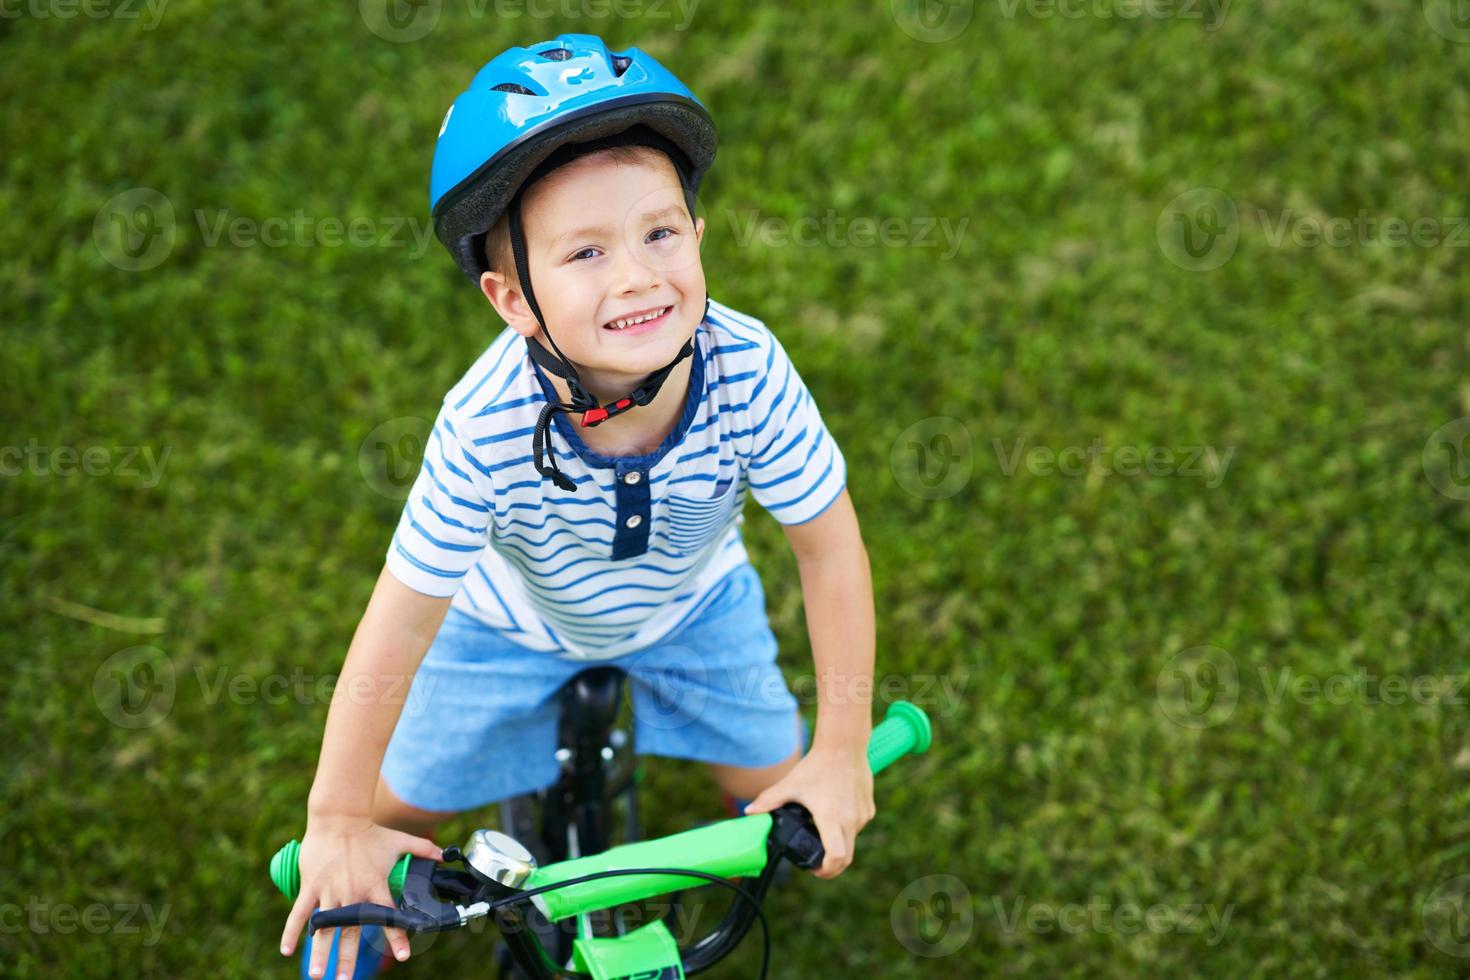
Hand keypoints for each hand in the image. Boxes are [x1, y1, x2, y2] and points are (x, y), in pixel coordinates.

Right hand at [279, 814, 442, 978]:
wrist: (340, 818)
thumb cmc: (370, 832)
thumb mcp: (400, 840)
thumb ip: (423, 849)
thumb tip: (445, 854)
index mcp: (375, 886)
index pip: (388, 916)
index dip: (396, 937)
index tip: (403, 956)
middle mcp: (353, 893)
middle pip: (351, 932)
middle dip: (348, 959)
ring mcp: (330, 891)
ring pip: (324, 928)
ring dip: (320, 953)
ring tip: (318, 975)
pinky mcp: (311, 886)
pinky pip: (300, 913)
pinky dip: (292, 932)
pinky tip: (287, 950)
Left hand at [742, 745, 874, 878]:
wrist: (844, 746)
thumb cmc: (817, 765)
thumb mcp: (790, 784)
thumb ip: (769, 800)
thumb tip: (749, 812)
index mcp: (831, 818)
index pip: (836, 858)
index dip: (826, 871)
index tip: (814, 870)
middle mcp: (850, 820)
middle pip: (846, 858)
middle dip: (832, 867)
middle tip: (817, 865)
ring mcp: (862, 815)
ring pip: (852, 841)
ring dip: (839, 845)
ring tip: (822, 833)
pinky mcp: (868, 809)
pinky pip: (858, 826)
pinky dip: (847, 829)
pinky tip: (834, 816)